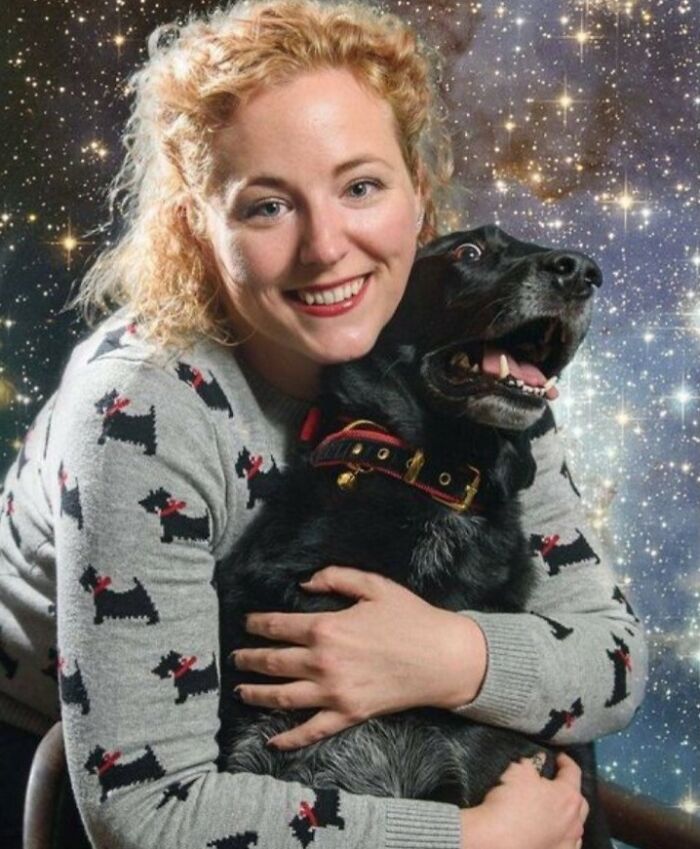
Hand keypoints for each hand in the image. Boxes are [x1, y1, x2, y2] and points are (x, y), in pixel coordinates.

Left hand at [231, 565, 486, 748]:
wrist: (442, 658)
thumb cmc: (410, 617)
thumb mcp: (373, 585)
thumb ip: (335, 577)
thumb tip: (304, 583)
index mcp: (326, 628)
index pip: (278, 626)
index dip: (257, 625)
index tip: (247, 624)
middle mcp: (323, 662)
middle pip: (273, 662)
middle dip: (249, 659)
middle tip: (236, 658)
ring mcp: (334, 693)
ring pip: (282, 697)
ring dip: (257, 694)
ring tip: (241, 690)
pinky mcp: (348, 715)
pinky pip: (312, 731)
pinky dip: (290, 739)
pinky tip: (273, 742)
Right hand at [459, 752, 588, 848]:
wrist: (498, 841)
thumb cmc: (511, 802)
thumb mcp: (518, 772)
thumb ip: (531, 764)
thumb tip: (538, 761)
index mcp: (568, 796)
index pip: (573, 772)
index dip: (565, 761)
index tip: (558, 757)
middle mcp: (575, 822)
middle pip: (580, 802)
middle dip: (571, 791)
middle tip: (558, 785)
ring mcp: (570, 844)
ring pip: (576, 827)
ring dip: (569, 816)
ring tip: (556, 812)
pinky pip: (568, 844)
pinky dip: (563, 836)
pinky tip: (553, 834)